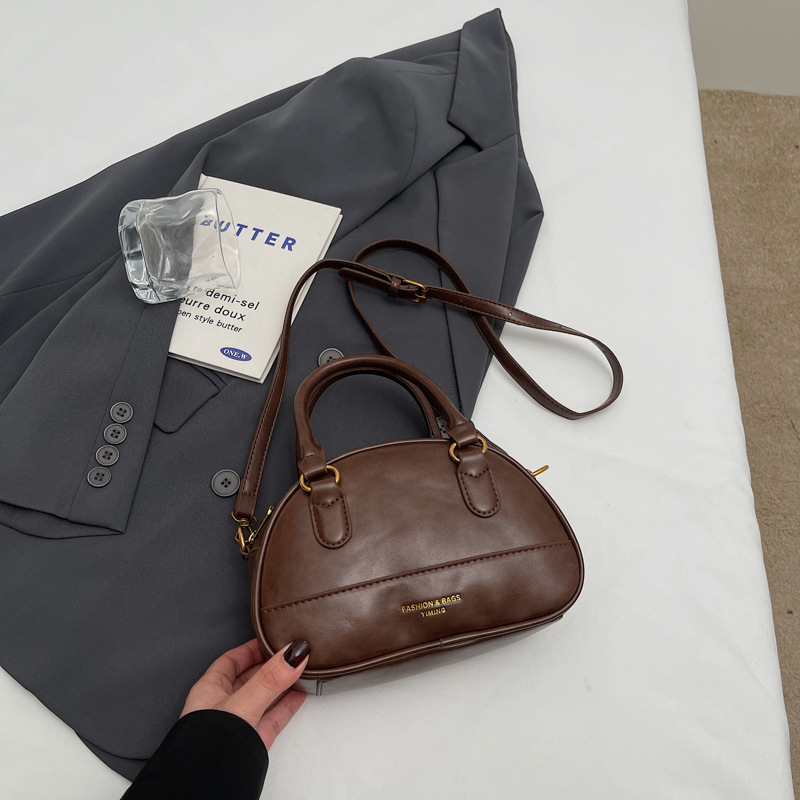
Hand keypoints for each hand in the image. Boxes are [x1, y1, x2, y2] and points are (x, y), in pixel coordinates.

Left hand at [181, 638, 309, 748]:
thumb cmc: (208, 749)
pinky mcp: (253, 741)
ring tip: (299, 669)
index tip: (271, 637)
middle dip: (269, 663)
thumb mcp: (242, 705)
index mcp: (209, 690)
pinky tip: (299, 695)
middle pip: (249, 676)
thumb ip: (269, 679)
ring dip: (281, 683)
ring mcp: (239, 724)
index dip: (251, 647)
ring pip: (263, 696)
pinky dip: (287, 704)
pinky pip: (273, 716)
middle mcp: (222, 706)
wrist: (208, 788)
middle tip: (289, 652)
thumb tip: (292, 654)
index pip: (231, 660)